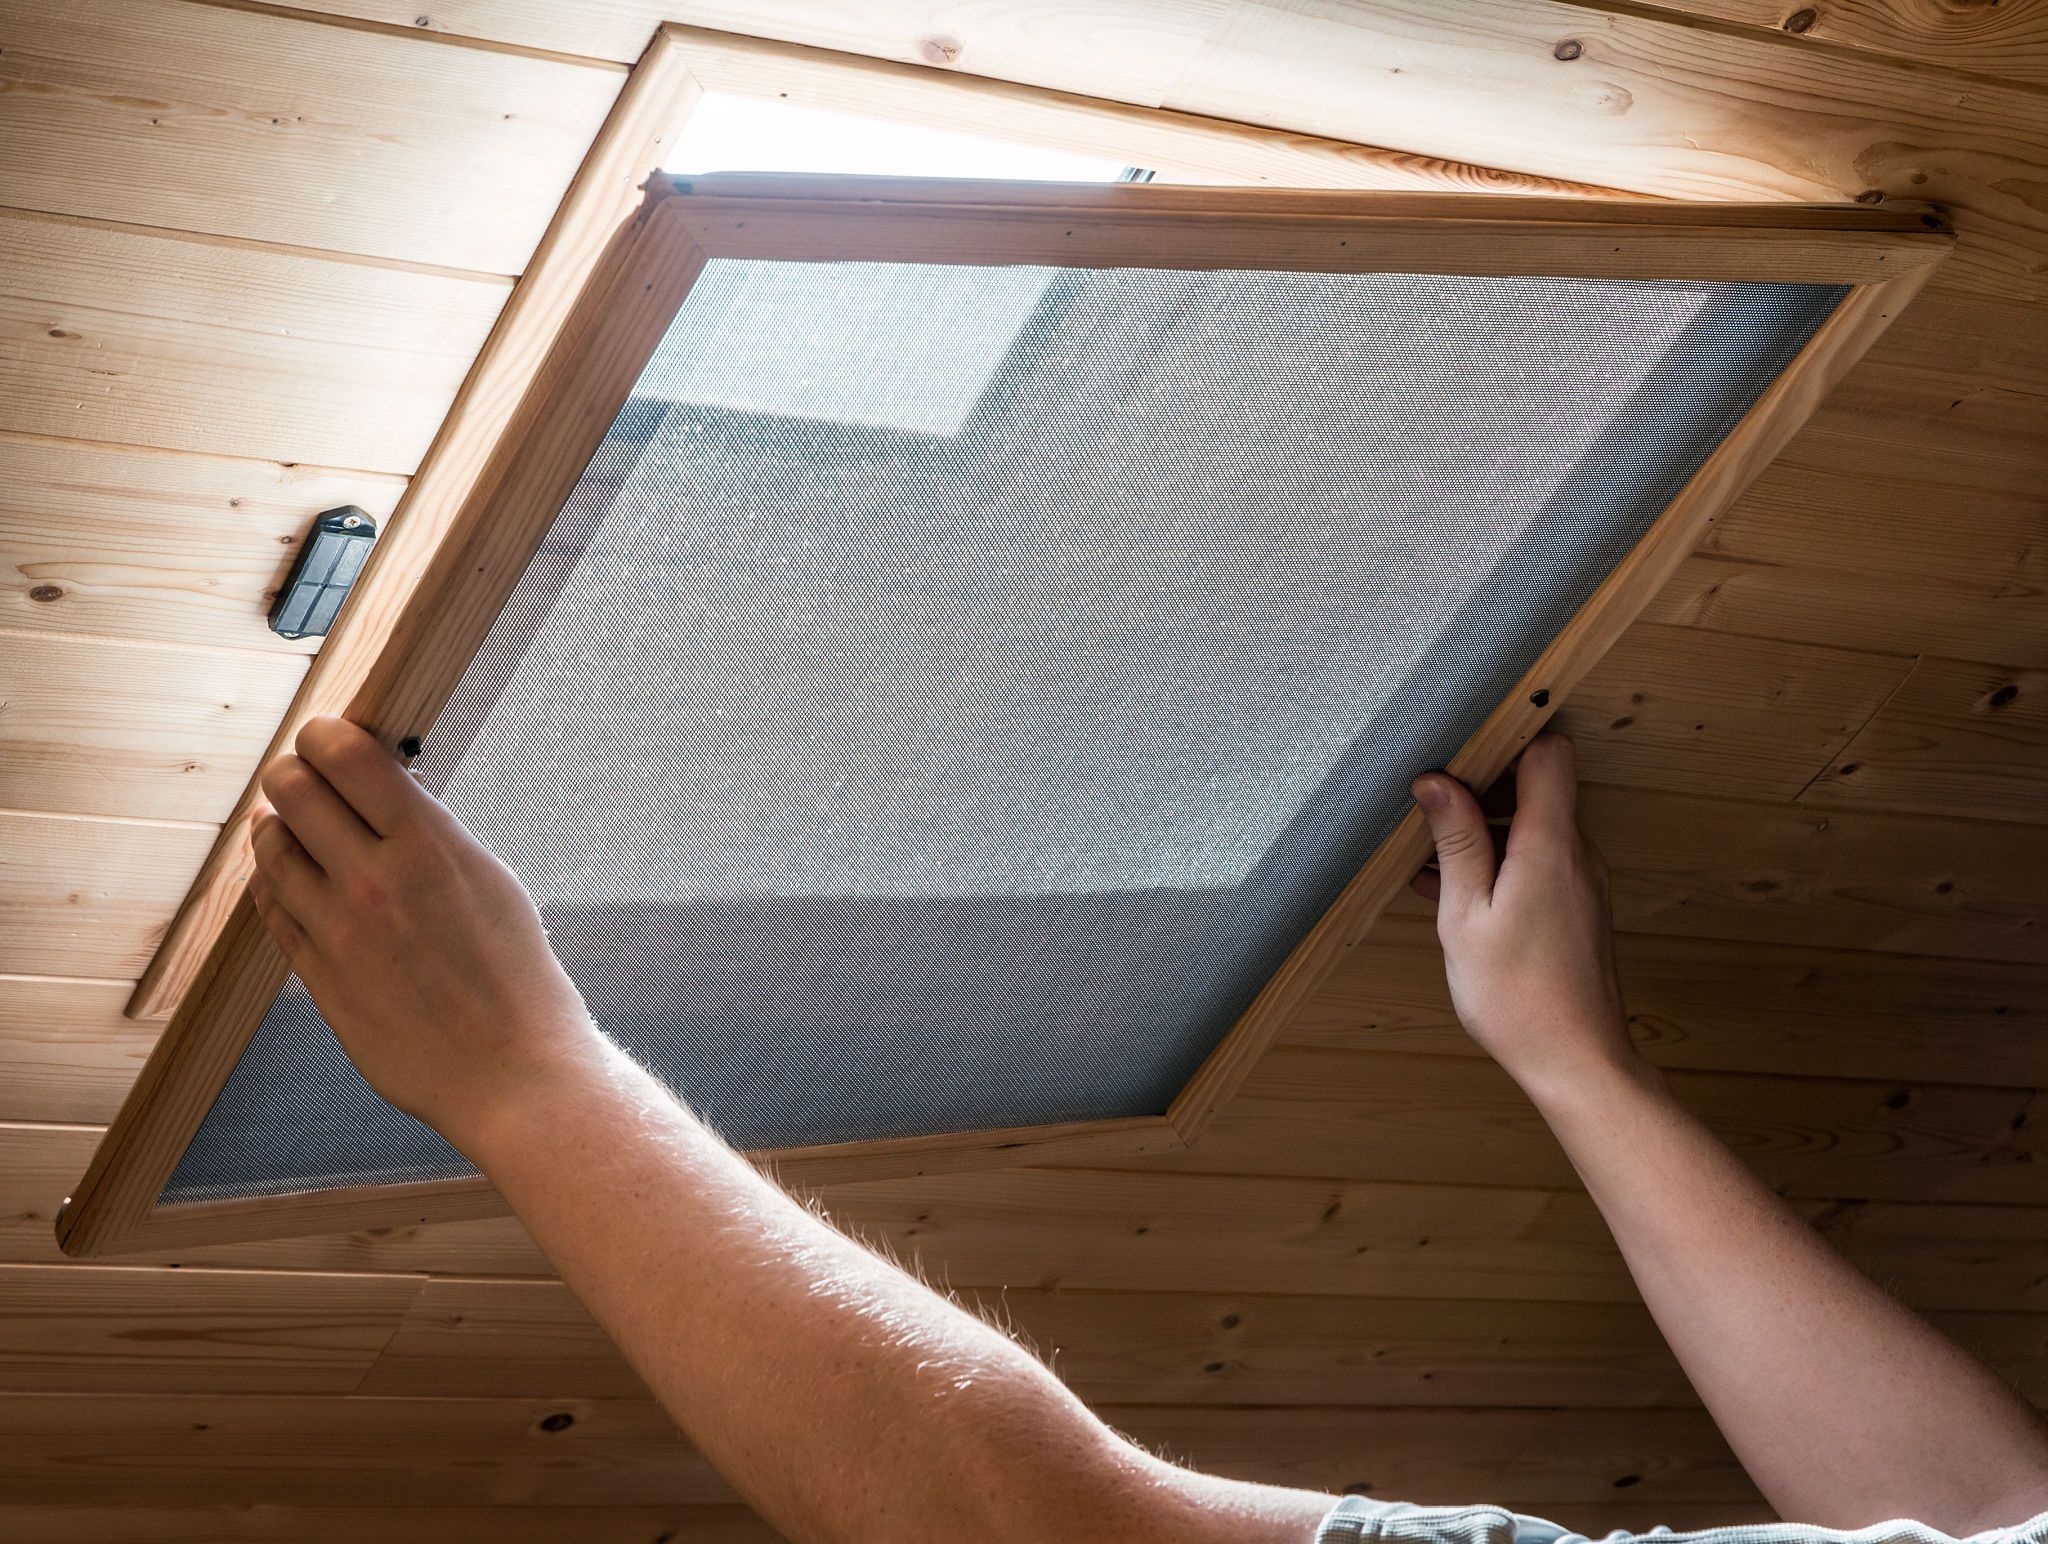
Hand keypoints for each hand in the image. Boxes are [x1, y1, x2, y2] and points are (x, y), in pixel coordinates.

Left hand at [246, 717, 600, 1150]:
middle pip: (291, 789)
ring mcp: (338, 931)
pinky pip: (271, 908)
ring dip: (278, 827)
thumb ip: (430, 833)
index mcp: (429, 846)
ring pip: (269, 847)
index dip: (325, 733)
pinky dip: (275, 882)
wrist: (511, 1071)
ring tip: (296, 828)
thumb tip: (382, 789)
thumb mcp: (491, 881)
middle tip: (308, 778)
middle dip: (293, 772)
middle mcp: (374, 881)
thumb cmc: (516, 975)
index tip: (329, 736)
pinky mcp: (318, 975)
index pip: (344, 754)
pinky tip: (291, 879)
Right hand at [1407, 734, 1641, 1101]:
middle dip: (1484, 788)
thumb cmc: (1517, 997)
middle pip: (1540, 785)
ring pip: (1536, 825)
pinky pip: (1541, 861)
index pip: (1549, 752)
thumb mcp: (1465, 915)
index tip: (1461, 749)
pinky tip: (1457, 893)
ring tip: (1433, 862)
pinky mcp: (1581, 906)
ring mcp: (1583, 881)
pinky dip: (1502, 862)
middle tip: (1432, 811)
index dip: (1508, 737)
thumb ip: (1456, 842)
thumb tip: (1437, 782)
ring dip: (1487, 831)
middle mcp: (1577, 854)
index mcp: (1549, 845)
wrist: (1577, 1062)